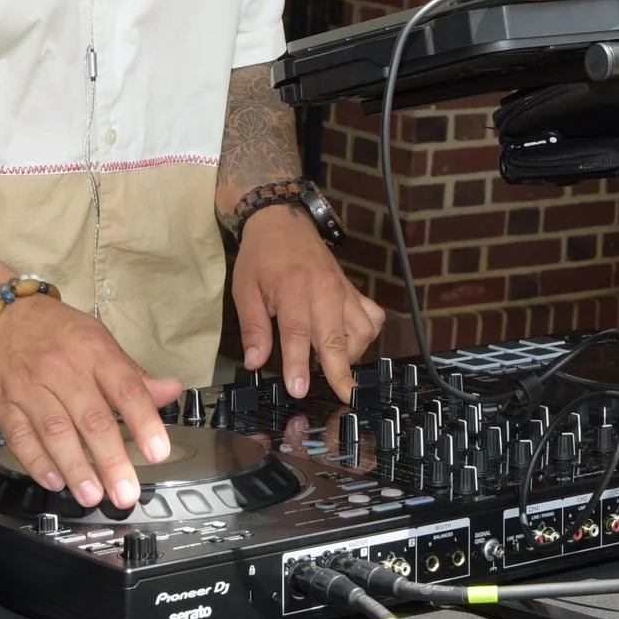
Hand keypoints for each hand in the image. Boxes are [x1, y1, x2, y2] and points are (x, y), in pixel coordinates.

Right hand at [0, 293, 183, 509]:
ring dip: (76, 469)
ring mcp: (29, 388)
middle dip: (112, 461)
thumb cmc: (54, 331)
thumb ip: (133, 374)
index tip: (158, 452)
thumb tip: (171, 391)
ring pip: (56, 433)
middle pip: (92, 419)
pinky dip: (38, 463)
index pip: (126, 390)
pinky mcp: (2, 404)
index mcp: (94, 352)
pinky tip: (55, 481)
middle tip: (126, 492)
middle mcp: (63, 370)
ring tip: (93, 495)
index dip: (144, 422)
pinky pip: (20, 437)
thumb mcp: (98, 341)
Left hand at [233, 207, 385, 402]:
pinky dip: (367, 335)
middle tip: (343, 397)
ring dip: (350, 355)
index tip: (298, 389)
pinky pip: (372, 317)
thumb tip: (255, 364)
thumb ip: (253, 328)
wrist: (283, 221)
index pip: (297, 333)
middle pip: (335, 338)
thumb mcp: (245, 289)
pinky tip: (351, 343)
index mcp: (293, 288)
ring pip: (360, 331)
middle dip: (339, 372)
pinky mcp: (354, 290)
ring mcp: (344, 290)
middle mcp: (324, 290)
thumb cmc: (261, 257)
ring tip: (333, 366)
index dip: (297, 364)